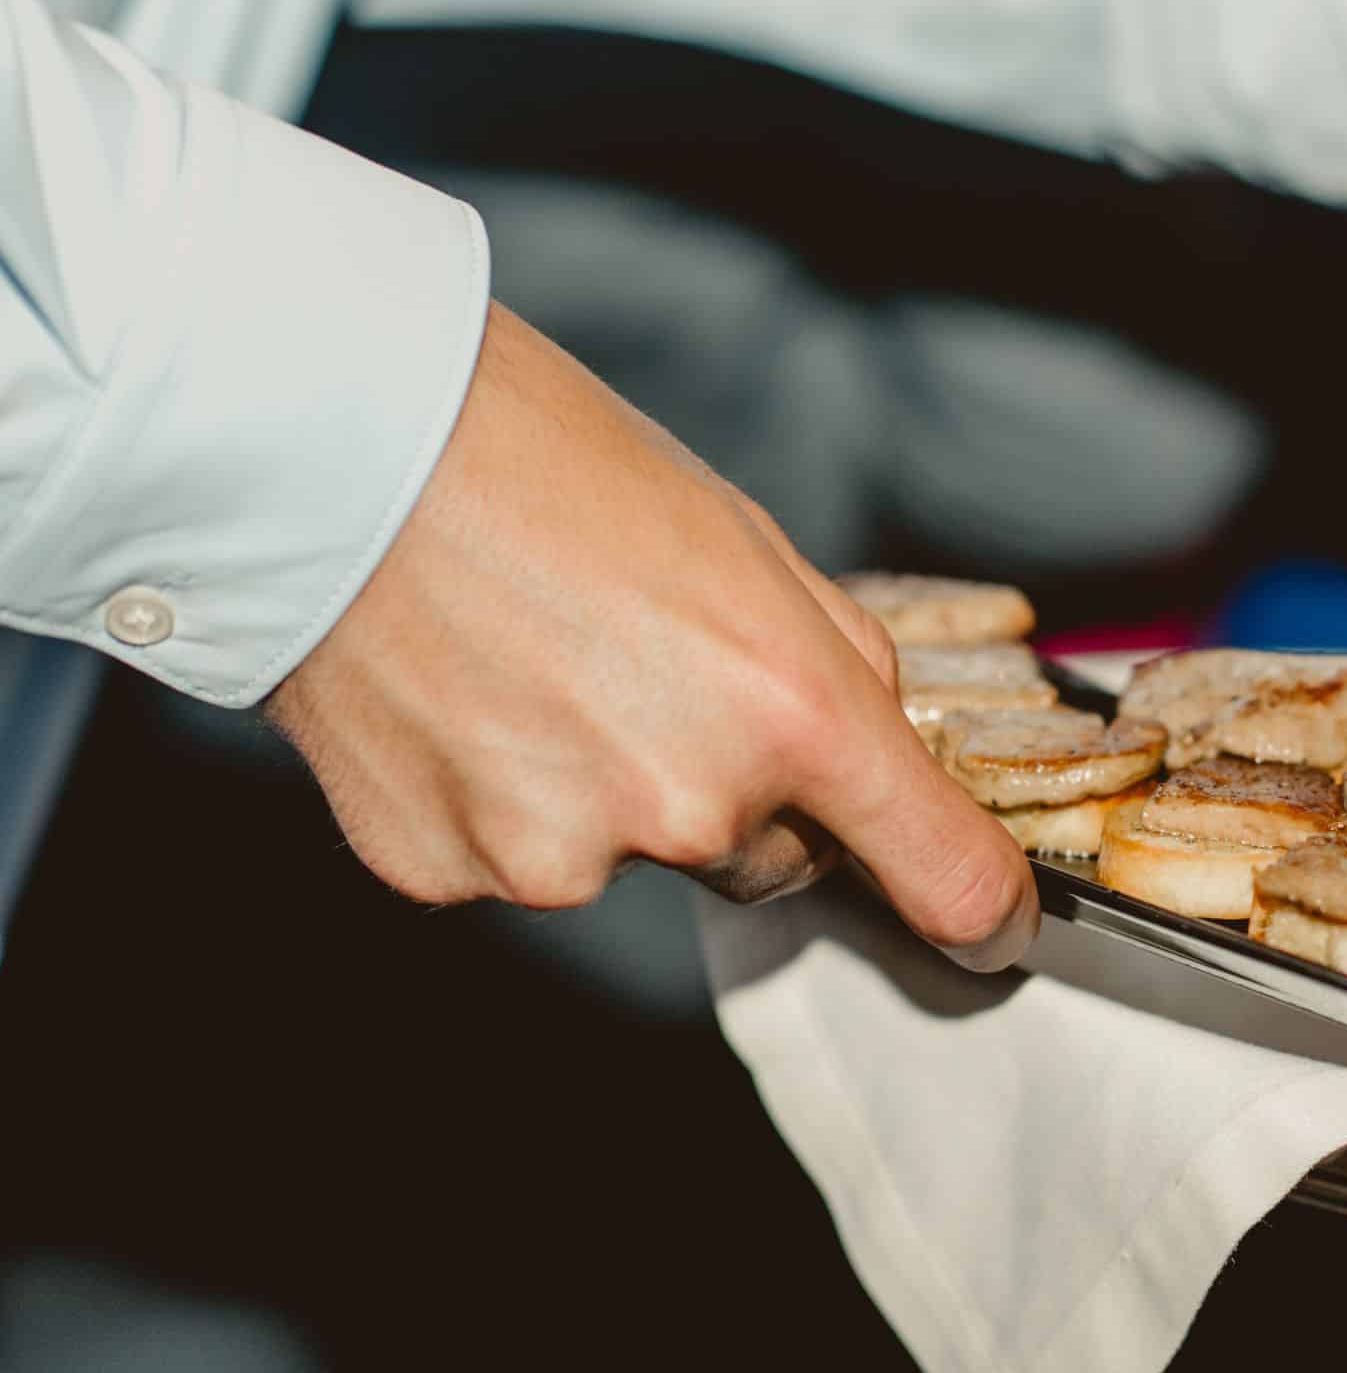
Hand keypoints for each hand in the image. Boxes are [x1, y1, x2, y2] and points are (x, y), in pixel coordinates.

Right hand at [268, 303, 1038, 970]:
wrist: (333, 447)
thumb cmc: (550, 467)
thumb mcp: (754, 547)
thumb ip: (837, 669)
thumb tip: (879, 758)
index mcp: (794, 711)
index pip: (939, 871)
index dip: (976, 906)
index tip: (986, 925)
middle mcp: (690, 807)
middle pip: (769, 858)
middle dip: (743, 792)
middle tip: (650, 668)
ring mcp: (561, 856)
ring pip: (636, 860)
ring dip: (611, 795)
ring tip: (537, 663)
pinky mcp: (448, 873)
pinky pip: (518, 856)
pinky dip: (504, 799)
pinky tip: (466, 700)